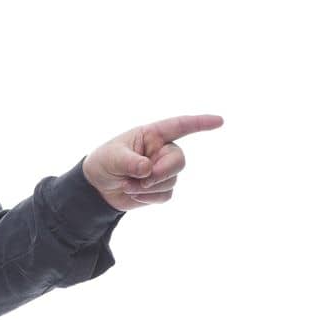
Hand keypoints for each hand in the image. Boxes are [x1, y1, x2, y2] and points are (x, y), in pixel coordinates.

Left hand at [82, 114, 223, 212]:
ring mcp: (163, 170)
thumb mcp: (113, 158)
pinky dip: (149, 198)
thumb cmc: (105, 162)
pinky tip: (134, 194)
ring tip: (127, 185)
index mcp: (152, 135)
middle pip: (179, 160)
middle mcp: (162, 151)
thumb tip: (148, 170)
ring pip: (171, 181)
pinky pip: (165, 195)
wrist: (98, 187)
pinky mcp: (161, 189)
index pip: (180, 126)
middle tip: (143, 179)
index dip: (200, 123)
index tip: (219, 121)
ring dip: (148, 188)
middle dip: (162, 172)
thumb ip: (130, 162)